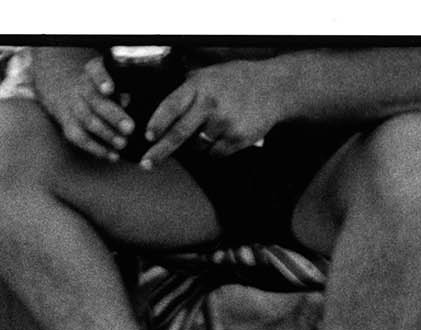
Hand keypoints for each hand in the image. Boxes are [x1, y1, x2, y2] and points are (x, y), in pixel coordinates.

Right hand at [32, 50, 132, 161]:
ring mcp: (72, 106)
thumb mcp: (113, 80)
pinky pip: (80, 138)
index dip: (102, 80)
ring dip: (106, 134)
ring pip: (87, 120)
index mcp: (92, 71)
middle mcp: (80, 87)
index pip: (96, 71)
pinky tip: (112, 156)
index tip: (109, 90)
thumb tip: (127, 101)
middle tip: (130, 128)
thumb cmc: (102, 87)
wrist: (66, 91)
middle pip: (94, 100)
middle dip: (112, 115)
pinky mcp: (68, 125)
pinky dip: (97, 148)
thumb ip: (121, 89)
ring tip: (123, 144)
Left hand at [135, 61, 280, 168]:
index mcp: (200, 86)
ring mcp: (225, 123)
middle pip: (179, 133)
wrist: (274, 88)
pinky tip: (226, 132)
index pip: (172, 106)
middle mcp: (211, 104)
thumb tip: (162, 111)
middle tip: (146, 164)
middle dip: (160, 152)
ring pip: (197, 146)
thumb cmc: (237, 81)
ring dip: (197, 143)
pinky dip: (214, 148)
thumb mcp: (210, 74)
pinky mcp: (237, 139)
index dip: (158, 123)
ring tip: (214, 126)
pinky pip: (215, 153)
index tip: (147, 137)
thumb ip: (187, 89)